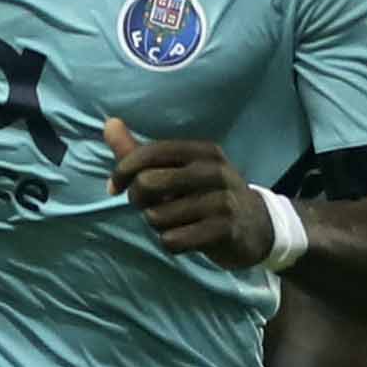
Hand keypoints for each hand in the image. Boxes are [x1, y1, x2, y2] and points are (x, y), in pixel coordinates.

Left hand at [106, 116, 271, 264]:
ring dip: (157, 225)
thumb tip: (110, 124)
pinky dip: (171, 243)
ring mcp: (222, 201)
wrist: (257, 226)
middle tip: (149, 207)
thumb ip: (142, 151)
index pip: (150, 153)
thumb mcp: (181, 170)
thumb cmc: (207, 195)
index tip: (115, 187)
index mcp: (202, 151)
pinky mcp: (225, 230)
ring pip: (158, 216)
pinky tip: (184, 239)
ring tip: (173, 223)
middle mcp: (214, 171)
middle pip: (148, 183)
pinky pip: (174, 240)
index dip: (123, 170)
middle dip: (138, 200)